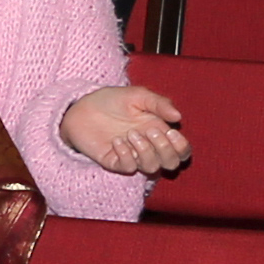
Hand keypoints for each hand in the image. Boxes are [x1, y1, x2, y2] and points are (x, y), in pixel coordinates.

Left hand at [60, 82, 191, 177]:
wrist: (82, 106)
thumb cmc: (112, 100)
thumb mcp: (138, 95)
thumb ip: (159, 103)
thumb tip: (178, 116)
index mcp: (159, 131)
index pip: (181, 150)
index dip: (181, 146)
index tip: (171, 132)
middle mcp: (149, 147)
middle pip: (171, 163)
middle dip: (165, 149)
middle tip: (150, 131)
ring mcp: (132, 156)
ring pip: (151, 168)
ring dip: (145, 151)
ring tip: (130, 133)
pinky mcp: (114, 162)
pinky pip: (128, 167)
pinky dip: (126, 155)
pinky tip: (117, 140)